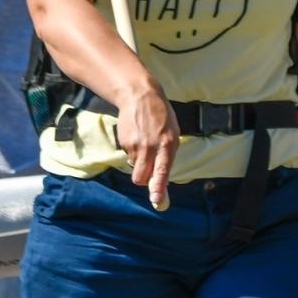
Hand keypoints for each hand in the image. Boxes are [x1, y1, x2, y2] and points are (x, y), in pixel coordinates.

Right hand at [114, 84, 178, 209]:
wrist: (140, 96)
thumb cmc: (161, 116)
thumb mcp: (172, 133)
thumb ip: (167, 156)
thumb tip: (162, 181)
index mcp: (168, 144)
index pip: (163, 170)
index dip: (159, 188)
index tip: (157, 201)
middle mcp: (152, 147)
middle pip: (141, 178)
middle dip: (143, 180)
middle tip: (147, 171)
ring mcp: (136, 145)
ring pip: (135, 168)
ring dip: (139, 162)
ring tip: (145, 143)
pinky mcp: (125, 142)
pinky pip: (129, 156)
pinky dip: (133, 151)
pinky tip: (137, 136)